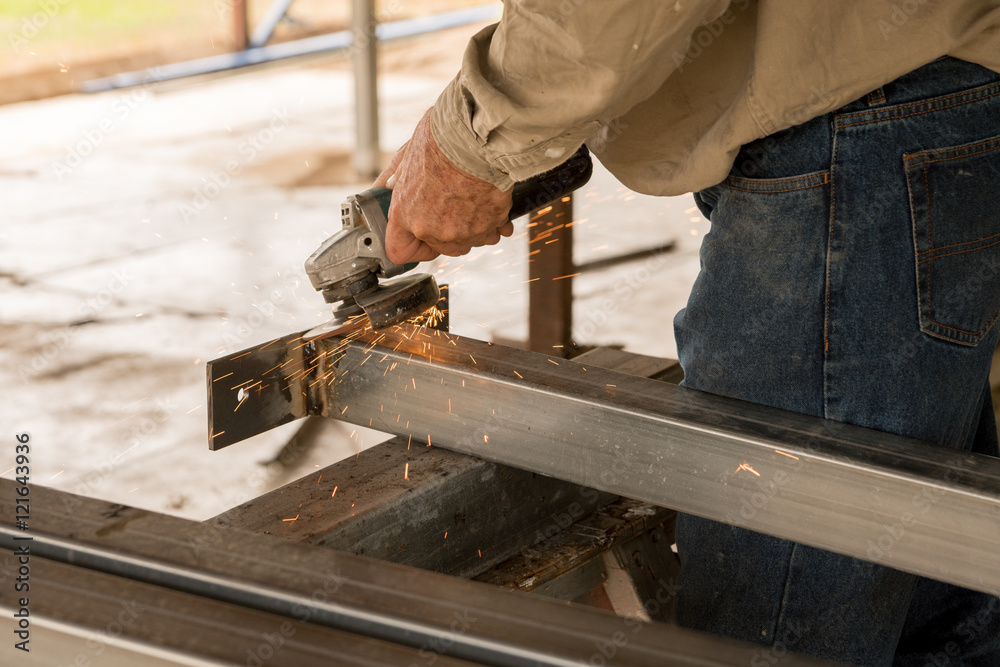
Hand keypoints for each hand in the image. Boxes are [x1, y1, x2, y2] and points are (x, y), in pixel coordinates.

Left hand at [375, 109, 513, 263]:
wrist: (477, 135)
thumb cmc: (441, 139)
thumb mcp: (406, 155)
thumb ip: (394, 178)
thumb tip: (385, 187)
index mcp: (405, 214)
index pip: (399, 252)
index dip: (411, 247)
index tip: (419, 241)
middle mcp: (432, 229)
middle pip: (438, 248)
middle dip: (445, 232)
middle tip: (452, 207)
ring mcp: (461, 231)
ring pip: (466, 241)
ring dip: (471, 227)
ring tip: (473, 200)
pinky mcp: (488, 225)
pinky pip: (490, 232)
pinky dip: (492, 221)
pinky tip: (491, 203)